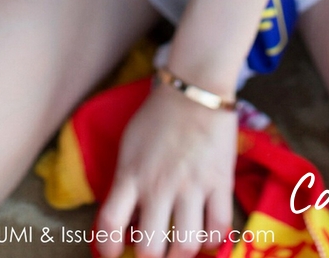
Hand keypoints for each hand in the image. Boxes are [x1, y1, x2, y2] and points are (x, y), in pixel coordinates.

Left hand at [95, 83, 236, 257]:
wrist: (195, 87)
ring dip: (181, 255)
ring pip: (185, 245)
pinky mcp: (220, 182)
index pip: (109, 224)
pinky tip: (206, 237)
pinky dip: (212, 242)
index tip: (113, 256)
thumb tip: (128, 223)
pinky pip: (219, 228)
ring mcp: (191, 185)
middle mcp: (159, 185)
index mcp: (131, 174)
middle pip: (149, 249)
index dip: (107, 249)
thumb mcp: (130, 147)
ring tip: (180, 249)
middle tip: (155, 254)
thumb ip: (126, 183)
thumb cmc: (158, 116)